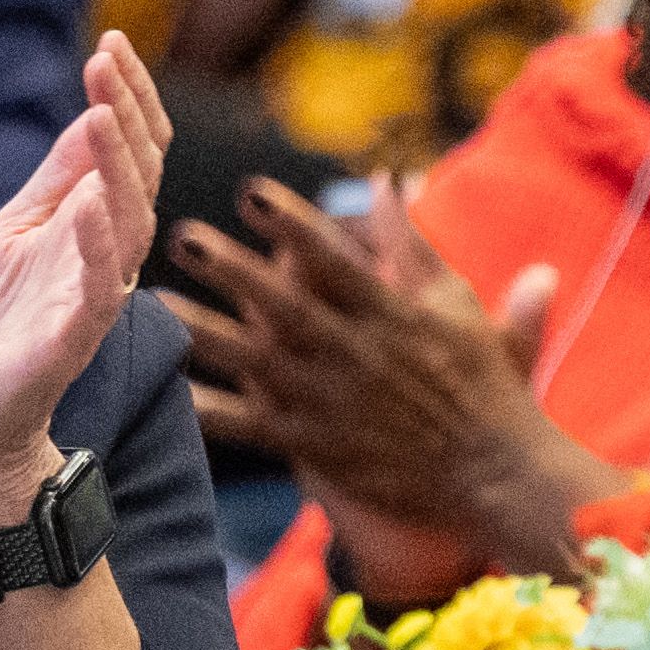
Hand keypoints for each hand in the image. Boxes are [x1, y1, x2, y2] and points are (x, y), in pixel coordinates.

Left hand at [0, 35, 173, 519]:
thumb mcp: (15, 230)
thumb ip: (57, 180)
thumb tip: (94, 113)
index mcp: (96, 227)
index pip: (132, 152)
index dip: (128, 97)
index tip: (111, 43)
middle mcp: (108, 258)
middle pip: (139, 177)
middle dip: (128, 114)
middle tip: (108, 60)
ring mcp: (91, 299)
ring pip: (128, 225)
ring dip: (119, 167)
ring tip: (101, 113)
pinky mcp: (68, 341)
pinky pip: (95, 291)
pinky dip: (96, 246)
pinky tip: (89, 204)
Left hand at [163, 163, 591, 587]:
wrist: (495, 472)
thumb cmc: (481, 380)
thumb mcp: (456, 301)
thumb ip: (412, 241)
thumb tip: (386, 177)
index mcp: (392, 316)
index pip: (335, 262)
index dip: (293, 224)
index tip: (252, 192)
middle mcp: (358, 357)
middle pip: (286, 307)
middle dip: (234, 270)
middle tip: (181, 236)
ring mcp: (333, 405)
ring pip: (258, 364)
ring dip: (204, 332)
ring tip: (154, 305)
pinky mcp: (318, 448)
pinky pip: (255, 429)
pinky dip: (212, 413)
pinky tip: (169, 391)